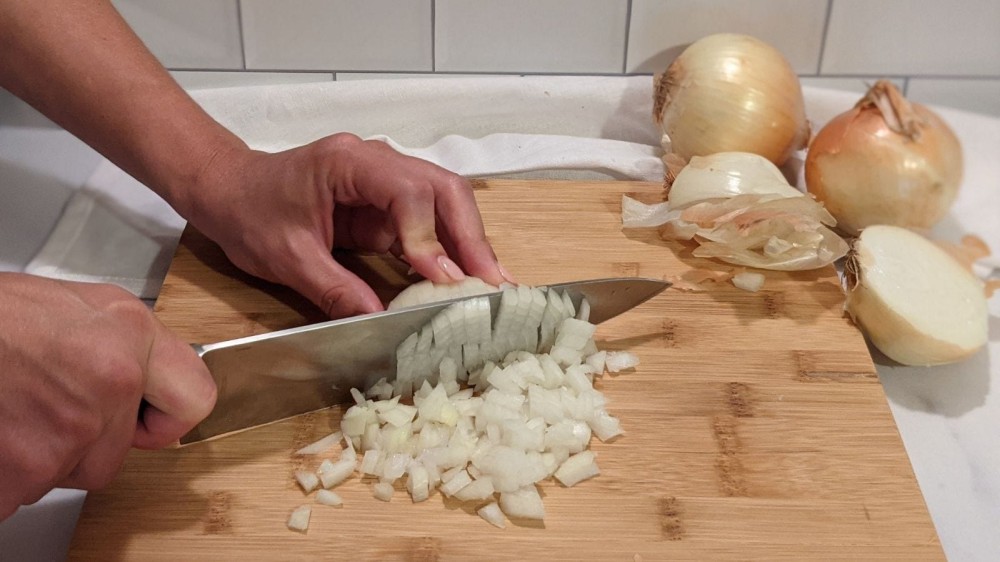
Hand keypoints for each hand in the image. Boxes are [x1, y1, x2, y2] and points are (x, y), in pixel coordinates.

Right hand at [0, 274, 215, 519]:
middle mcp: (111, 382)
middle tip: (46, 400)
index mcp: (130, 335)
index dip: (167, 415)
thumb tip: (147, 370)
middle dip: (87, 438)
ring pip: (72, 471)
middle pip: (119, 449)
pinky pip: (25, 491)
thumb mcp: (78, 300)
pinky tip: (0, 429)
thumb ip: (125, 341)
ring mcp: (70, 432)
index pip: (195, 399)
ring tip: (14, 406)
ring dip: (43, 452)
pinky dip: (8, 473)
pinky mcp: (26, 471)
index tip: (148, 416)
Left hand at [180, 133, 510, 317]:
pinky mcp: (386, 206)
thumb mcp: (286, 257)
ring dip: (469, 243)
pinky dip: (449, 250)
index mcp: (349, 162)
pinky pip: (429, 223)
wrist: (228, 190)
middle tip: (492, 282)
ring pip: (445, 203)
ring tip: (491, 284)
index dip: (429, 235)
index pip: (408, 191)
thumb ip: (334, 288)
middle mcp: (377, 162)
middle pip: (443, 189)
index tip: (443, 278)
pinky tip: (465, 279)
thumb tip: (379, 321)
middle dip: (470, 236)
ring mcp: (385, 182)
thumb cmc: (248, 211)